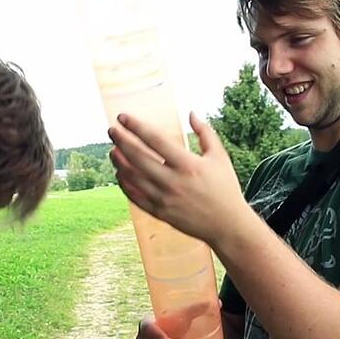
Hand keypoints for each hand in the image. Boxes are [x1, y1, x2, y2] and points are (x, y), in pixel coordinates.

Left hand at [108, 112, 249, 244]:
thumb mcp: (220, 157)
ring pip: (132, 177)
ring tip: (113, 150)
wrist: (227, 225)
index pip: (155, 140)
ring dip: (119, 162)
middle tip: (111, 130)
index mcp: (188, 164)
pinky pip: (135, 196)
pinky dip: (124, 183)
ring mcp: (164, 199)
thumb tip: (191, 113)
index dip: (136, 126)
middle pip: (138, 157)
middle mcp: (173, 181)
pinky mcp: (160, 213)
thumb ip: (205, 133)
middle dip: (121, 141)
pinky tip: (120, 173)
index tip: (122, 117)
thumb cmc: (225, 188)